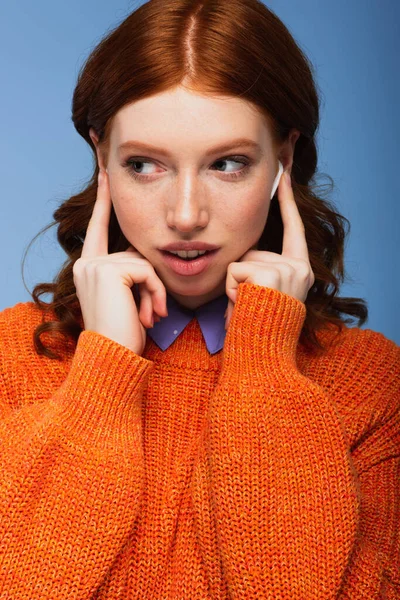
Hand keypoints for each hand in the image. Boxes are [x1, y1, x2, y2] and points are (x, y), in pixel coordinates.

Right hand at [73, 170, 167, 353]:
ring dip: (155, 292)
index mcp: (88, 267)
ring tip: (151, 317)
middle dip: (150, 284)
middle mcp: (87, 262)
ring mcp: (95, 265)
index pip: (98, 226)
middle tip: (152, 314)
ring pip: (144, 263)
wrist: (113, 358)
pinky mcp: (109, 270)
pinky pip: (148, 271)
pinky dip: (157, 293)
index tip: (105, 172)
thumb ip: (131, 273)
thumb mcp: (128, 299)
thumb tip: (150, 259)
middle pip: (135, 253)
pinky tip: (152, 315)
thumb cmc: (124, 334)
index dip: (103, 200)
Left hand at [224, 170, 314, 329]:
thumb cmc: (257, 331)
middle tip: (247, 305)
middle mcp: (298, 268)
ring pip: (241, 261)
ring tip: (245, 308)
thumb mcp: (264, 297)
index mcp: (300, 271)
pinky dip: (229, 290)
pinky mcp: (267, 273)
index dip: (286, 201)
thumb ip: (261, 270)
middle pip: (253, 250)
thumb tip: (243, 253)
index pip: (293, 228)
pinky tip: (241, 306)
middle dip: (240, 276)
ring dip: (234, 286)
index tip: (284, 172)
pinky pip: (233, 271)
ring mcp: (285, 269)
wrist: (261, 356)